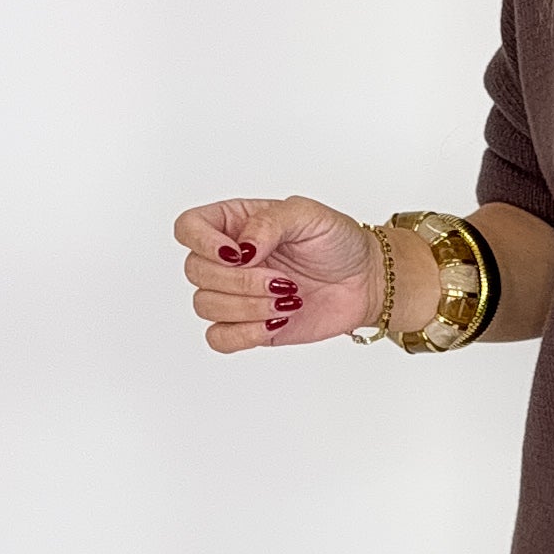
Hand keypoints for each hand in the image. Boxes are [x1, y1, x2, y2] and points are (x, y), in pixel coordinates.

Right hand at [173, 195, 396, 350]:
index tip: (237, 255)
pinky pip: (218, 337)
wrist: (365, 281)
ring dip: (247, 306)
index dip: (202, 243)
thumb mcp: (308, 215)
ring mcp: (235, 294)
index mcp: (234, 223)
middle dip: (240, 281)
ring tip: (287, 299)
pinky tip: (274, 323)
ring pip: (204, 305)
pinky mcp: (246, 325)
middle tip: (283, 280)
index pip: (188, 228)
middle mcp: (228, 258)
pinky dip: (242, 334)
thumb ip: (269, 223)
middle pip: (195, 271)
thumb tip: (242, 248)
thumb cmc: (338, 242)